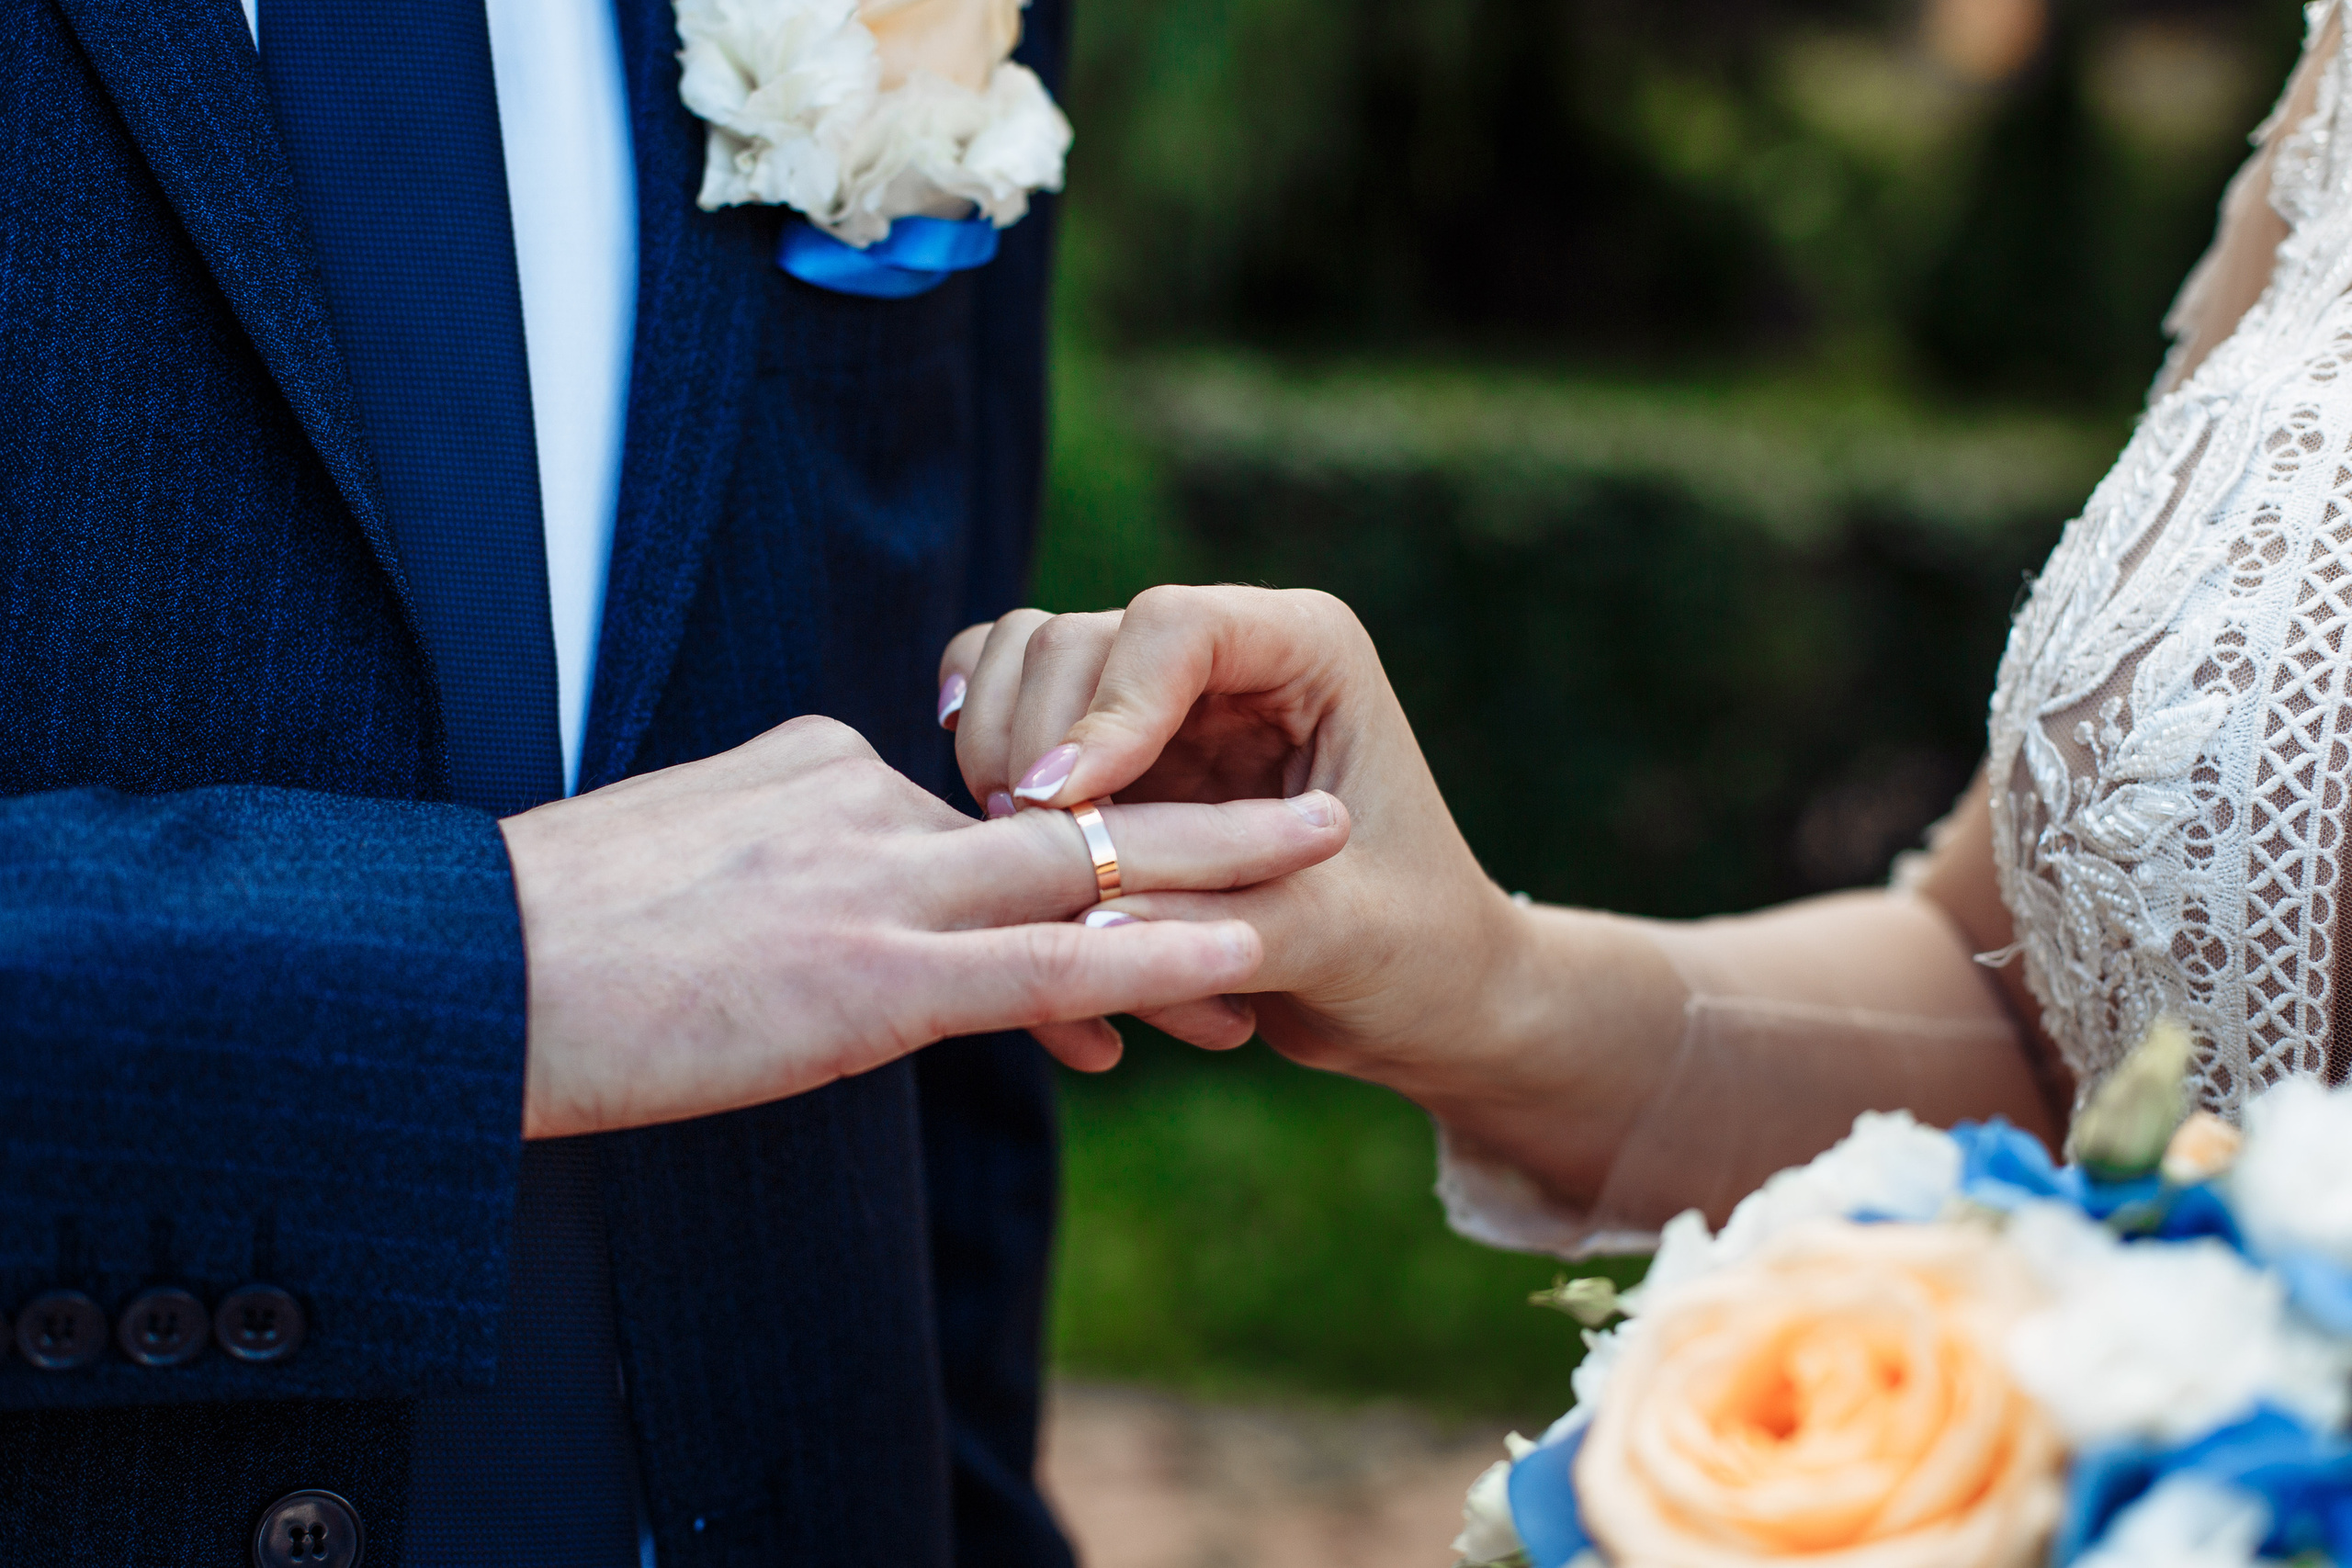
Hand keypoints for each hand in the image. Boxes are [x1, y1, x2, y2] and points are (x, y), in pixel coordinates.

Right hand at [502, 713, 1348, 1137]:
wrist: (457, 977)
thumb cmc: (542, 933)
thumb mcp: (680, 854)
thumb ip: (778, 843)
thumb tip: (823, 882)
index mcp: (822, 769)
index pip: (984, 811)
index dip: (1080, 845)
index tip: (1137, 873)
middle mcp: (867, 805)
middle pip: (1069, 810)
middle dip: (1201, 814)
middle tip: (1317, 808)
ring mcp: (875, 888)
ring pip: (1083, 874)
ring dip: (1213, 876)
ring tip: (1328, 868)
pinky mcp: (871, 979)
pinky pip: (1043, 965)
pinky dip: (1150, 957)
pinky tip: (1243, 957)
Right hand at [938, 587, 1541, 1099]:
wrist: (1416, 992)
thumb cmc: (1417, 952)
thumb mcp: (1341, 938)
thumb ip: (1221, 918)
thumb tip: (1086, 917)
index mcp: (1307, 651)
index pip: (1172, 626)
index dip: (1104, 711)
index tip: (1061, 808)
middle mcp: (1224, 653)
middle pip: (1070, 643)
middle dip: (1032, 752)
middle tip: (1030, 865)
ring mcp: (1156, 696)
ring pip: (1015, 669)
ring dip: (993, 764)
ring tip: (1024, 871)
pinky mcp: (1108, 751)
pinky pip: (1001, 719)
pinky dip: (980, 775)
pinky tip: (998, 850)